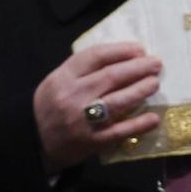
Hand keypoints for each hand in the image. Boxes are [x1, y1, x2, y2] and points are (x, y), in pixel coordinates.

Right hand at [32, 42, 161, 173]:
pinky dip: (138, 124)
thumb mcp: (58, 81)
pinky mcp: (91, 142)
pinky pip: (119, 131)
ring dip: (140, 91)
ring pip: (118, 101)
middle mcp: (73, 95)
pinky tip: (154, 118)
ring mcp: (82, 120)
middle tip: (157, 64)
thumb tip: (123, 58)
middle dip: (138, 68)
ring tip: (155, 83)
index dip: (121, 51)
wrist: (33, 141)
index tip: (140, 49)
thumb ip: (83, 70)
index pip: (96, 57)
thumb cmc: (50, 106)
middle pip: (111, 77)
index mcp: (63, 77)